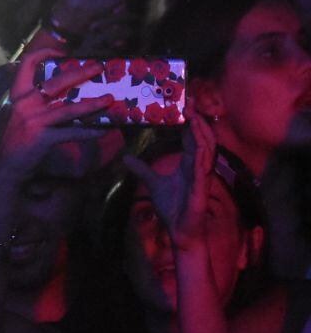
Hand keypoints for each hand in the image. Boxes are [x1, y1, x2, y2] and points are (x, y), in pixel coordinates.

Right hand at [0, 49, 112, 178]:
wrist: (8, 166)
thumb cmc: (19, 139)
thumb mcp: (23, 114)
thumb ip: (38, 102)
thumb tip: (69, 93)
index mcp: (19, 95)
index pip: (26, 64)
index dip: (43, 53)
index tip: (62, 51)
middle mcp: (25, 103)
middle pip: (55, 82)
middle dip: (80, 73)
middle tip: (98, 68)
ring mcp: (33, 120)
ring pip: (68, 108)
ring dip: (92, 104)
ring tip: (109, 99)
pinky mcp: (43, 137)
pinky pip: (72, 132)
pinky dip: (90, 131)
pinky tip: (104, 129)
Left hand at [123, 107, 215, 252]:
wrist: (179, 231)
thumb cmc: (173, 207)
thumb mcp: (153, 183)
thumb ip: (143, 170)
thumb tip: (126, 158)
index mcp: (190, 164)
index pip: (193, 138)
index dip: (191, 122)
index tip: (186, 105)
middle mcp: (198, 167)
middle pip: (203, 139)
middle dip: (198, 120)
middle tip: (191, 102)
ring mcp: (202, 176)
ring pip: (207, 149)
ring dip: (202, 132)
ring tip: (195, 115)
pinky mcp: (202, 187)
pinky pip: (204, 167)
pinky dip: (202, 153)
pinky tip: (198, 142)